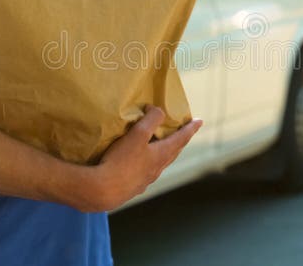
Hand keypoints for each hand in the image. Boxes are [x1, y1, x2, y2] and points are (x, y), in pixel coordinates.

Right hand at [84, 105, 202, 211]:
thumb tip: (157, 110)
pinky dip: (150, 164)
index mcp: (162, 155)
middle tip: (185, 133)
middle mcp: (157, 168)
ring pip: (161, 164)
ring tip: (164, 147)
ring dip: (166, 153)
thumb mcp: (138, 134)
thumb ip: (151, 119)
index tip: (200, 121)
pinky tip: (142, 165)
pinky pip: (147, 172)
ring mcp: (146, 180)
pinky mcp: (134, 187)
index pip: (181, 138)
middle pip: (174, 152)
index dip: (190, 128)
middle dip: (180, 141)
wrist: (103, 191)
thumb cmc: (122, 161)